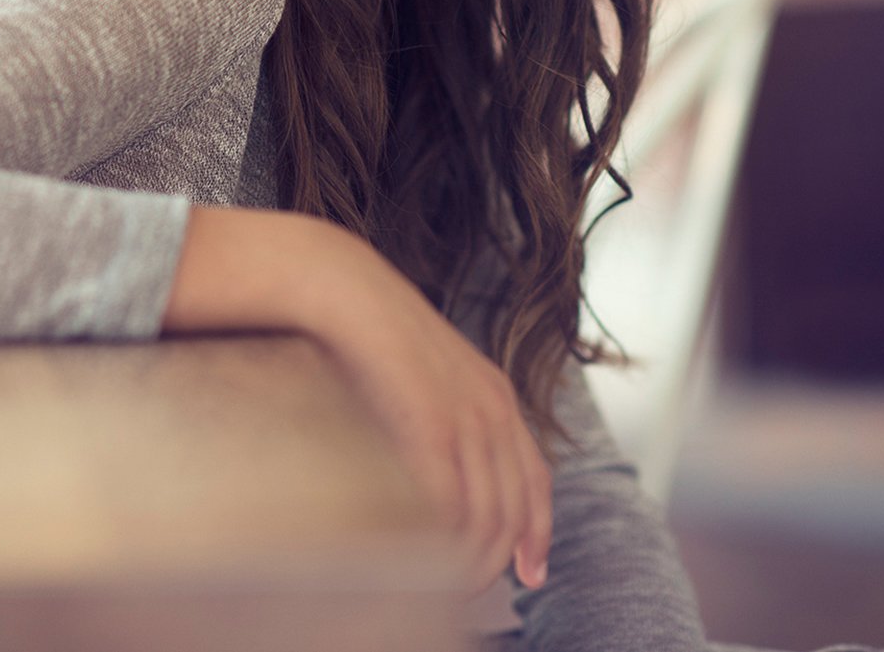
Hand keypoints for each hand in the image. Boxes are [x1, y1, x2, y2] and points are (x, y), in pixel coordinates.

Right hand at [297, 224, 552, 596]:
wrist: (345, 290)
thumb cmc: (370, 331)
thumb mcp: (428, 371)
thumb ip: (445, 411)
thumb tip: (439, 461)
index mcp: (497, 394)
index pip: (536, 478)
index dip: (538, 531)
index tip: (531, 571)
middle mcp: (493, 408)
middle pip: (514, 507)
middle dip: (500, 558)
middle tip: (475, 593)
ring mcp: (465, 416)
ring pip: (486, 514)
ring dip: (471, 561)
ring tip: (449, 588)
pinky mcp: (432, 425)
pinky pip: (451, 502)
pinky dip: (444, 541)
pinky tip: (428, 559)